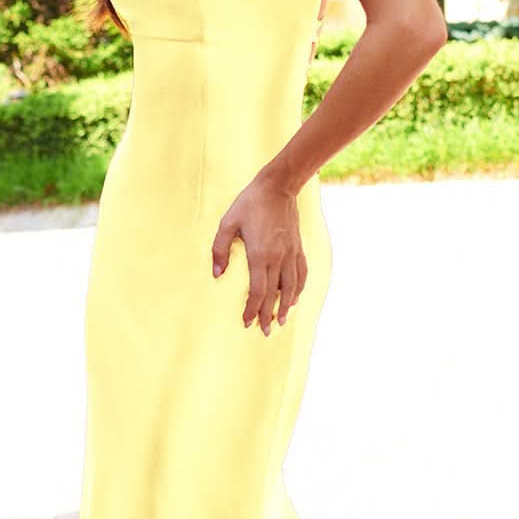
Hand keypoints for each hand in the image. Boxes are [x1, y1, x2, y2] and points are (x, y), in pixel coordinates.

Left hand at [211, 175, 307, 335]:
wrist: (278, 186)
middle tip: (263, 332)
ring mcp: (291, 253)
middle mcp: (278, 257)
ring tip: (280, 322)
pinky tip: (294, 299)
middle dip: (267, 314)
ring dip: (285, 307)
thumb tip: (217, 274)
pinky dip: (299, 289)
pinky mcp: (298, 248)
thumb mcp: (227, 223)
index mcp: (259, 254)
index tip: (247, 321)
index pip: (257, 290)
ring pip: (290, 287)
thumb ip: (220, 249)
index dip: (252, 308)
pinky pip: (301, 274)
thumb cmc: (250, 203)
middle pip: (274, 294)